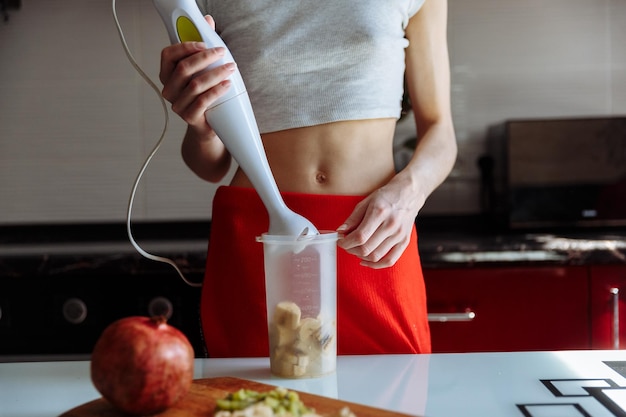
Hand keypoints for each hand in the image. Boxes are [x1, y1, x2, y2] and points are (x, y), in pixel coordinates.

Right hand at [158, 16, 234, 133]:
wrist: (207, 126)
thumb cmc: (203, 96)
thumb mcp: (202, 71)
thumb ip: (202, 47)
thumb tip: (207, 21)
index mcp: (167, 75)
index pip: (168, 55)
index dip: (185, 46)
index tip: (204, 43)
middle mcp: (169, 89)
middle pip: (183, 68)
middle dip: (205, 58)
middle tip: (222, 53)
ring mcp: (177, 105)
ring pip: (195, 84)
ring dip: (215, 73)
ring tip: (230, 68)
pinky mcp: (189, 117)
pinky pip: (203, 101)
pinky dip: (216, 90)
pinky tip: (227, 84)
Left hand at [336, 180, 421, 268]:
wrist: (409, 193)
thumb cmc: (386, 196)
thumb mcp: (366, 202)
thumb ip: (353, 218)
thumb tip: (340, 232)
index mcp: (379, 212)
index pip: (359, 236)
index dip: (346, 242)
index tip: (340, 241)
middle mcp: (391, 225)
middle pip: (366, 248)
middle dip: (351, 250)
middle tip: (347, 245)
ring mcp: (399, 235)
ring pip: (376, 256)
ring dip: (361, 257)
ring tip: (356, 250)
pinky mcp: (404, 241)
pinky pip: (390, 260)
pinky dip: (376, 265)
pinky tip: (366, 261)